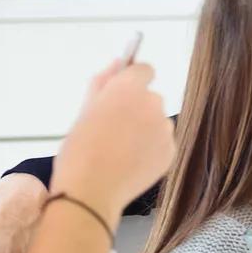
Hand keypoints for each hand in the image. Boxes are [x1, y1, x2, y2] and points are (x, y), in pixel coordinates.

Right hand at [50, 59, 174, 219]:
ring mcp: (165, 128)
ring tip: (119, 150)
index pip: (144, 69)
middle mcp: (153, 103)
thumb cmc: (80, 150)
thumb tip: (117, 63)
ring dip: (144, 130)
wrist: (91, 190)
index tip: (122, 94)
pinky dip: (151, 150)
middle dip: (136, 108)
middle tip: (113, 129)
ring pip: (157, 122)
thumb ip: (103, 82)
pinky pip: (162, 144)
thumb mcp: (84, 110)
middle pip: (150, 98)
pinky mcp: (171, 151)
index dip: (132, 81)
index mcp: (129, 88)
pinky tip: (130, 163)